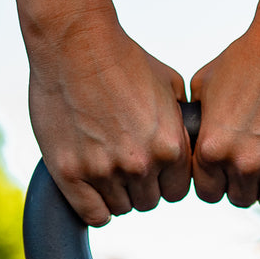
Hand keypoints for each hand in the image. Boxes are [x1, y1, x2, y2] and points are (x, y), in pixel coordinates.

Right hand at [28, 18, 191, 225]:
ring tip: (103, 165)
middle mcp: (140, 163)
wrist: (76, 43)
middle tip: (122, 161)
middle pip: (148, 201)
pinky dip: (93, 206)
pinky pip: (92, 214)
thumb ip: (180, 122)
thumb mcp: (170, 86)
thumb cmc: (122, 59)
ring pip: (120, 207)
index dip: (163, 180)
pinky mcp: (69, 173)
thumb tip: (189, 144)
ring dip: (114, 192)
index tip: (151, 168)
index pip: (176, 191)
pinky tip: (89, 187)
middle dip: (139, 185)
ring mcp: (103, 170)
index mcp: (170, 146)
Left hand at [190, 9, 259, 218]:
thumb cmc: (250, 55)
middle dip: (244, 180)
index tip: (229, 167)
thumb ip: (196, 121)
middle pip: (239, 198)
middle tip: (257, 155)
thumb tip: (186, 142)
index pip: (209, 191)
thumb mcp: (205, 84)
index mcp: (212, 147)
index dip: (219, 179)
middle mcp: (243, 162)